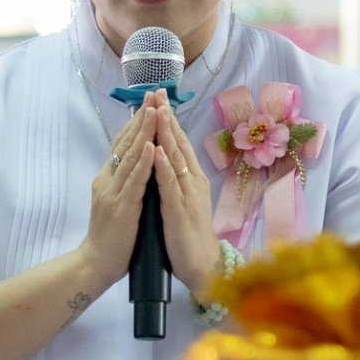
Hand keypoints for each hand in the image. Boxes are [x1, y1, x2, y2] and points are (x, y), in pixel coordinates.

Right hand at [75, 107, 157, 294]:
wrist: (95, 264)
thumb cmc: (111, 237)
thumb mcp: (116, 201)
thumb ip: (124, 182)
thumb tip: (137, 162)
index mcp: (108, 178)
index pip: (123, 143)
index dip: (136, 121)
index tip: (150, 100)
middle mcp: (107, 180)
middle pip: (126, 143)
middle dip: (142, 117)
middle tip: (154, 93)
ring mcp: (113, 193)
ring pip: (131, 157)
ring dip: (145, 132)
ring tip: (156, 110)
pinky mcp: (121, 208)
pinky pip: (134, 182)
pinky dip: (144, 163)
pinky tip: (153, 147)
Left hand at [144, 97, 223, 299]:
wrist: (203, 267)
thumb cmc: (189, 236)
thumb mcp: (182, 201)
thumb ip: (176, 181)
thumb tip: (165, 160)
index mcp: (192, 179)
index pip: (180, 143)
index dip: (169, 120)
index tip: (158, 98)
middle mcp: (193, 181)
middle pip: (180, 143)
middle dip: (168, 117)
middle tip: (157, 92)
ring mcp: (188, 195)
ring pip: (176, 158)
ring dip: (166, 133)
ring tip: (157, 110)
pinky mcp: (180, 211)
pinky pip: (170, 185)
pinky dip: (163, 166)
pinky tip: (156, 150)